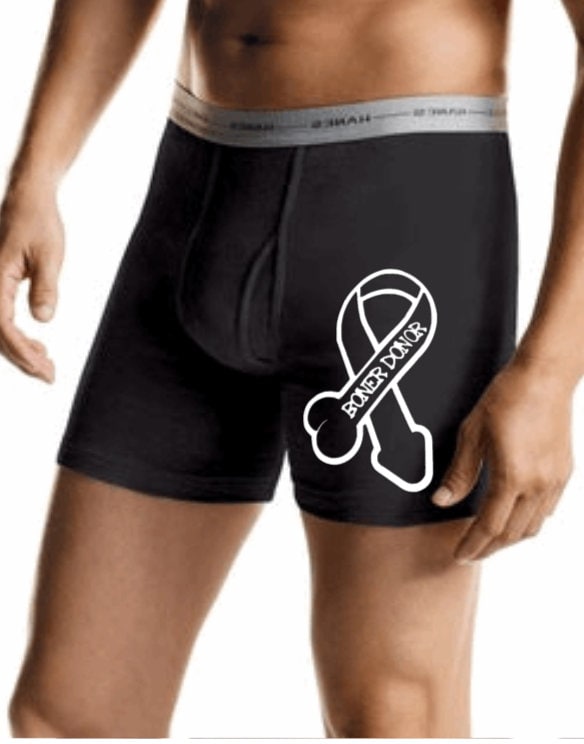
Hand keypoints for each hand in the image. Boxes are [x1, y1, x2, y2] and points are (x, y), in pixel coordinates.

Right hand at [0, 177, 63, 382]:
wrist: (28, 200)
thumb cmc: (38, 222)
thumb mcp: (49, 255)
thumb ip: (45, 287)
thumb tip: (42, 320)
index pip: (2, 326)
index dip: (22, 351)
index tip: (44, 367)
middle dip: (22, 359)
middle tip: (50, 376)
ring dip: (20, 352)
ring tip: (47, 367)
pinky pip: (1, 320)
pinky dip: (17, 338)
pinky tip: (38, 347)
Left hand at [431, 355, 574, 561]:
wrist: (545, 376)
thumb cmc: (504, 398)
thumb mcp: (472, 433)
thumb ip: (460, 473)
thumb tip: (441, 502)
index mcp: (513, 476)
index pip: (490, 526)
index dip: (473, 544)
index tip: (458, 555)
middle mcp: (538, 484)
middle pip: (512, 533)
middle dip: (489, 548)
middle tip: (469, 553)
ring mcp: (556, 480)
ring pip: (532, 526)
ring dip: (509, 538)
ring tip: (488, 540)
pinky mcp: (565, 472)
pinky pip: (546, 510)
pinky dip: (527, 522)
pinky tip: (513, 517)